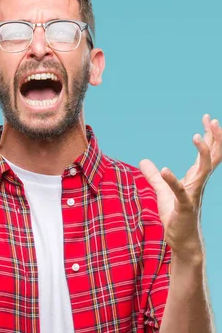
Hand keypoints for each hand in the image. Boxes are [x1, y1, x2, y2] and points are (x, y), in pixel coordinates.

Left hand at [140, 114, 221, 261]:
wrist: (182, 240)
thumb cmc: (176, 216)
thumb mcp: (162, 191)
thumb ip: (154, 176)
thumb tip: (143, 161)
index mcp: (196, 179)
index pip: (208, 153)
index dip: (210, 136)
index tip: (209, 118)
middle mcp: (199, 184)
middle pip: (213, 156)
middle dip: (215, 137)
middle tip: (212, 120)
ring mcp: (194, 194)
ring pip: (205, 169)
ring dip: (203, 152)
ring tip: (195, 136)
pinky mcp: (184, 207)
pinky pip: (181, 192)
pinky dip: (173, 181)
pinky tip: (165, 170)